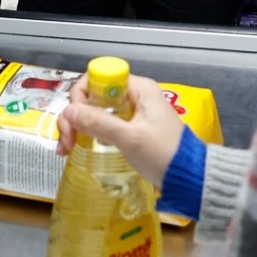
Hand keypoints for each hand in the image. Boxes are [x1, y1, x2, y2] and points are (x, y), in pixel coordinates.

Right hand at [57, 73, 185, 187]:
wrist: (190, 179)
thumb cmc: (165, 154)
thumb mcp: (131, 138)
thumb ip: (99, 123)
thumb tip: (68, 110)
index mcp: (138, 89)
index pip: (98, 78)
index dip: (81, 96)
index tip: (75, 120)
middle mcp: (133, 96)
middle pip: (92, 96)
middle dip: (74, 116)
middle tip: (66, 142)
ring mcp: (130, 113)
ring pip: (93, 111)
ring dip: (76, 126)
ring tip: (66, 149)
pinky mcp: (129, 129)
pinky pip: (101, 125)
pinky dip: (86, 134)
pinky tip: (74, 148)